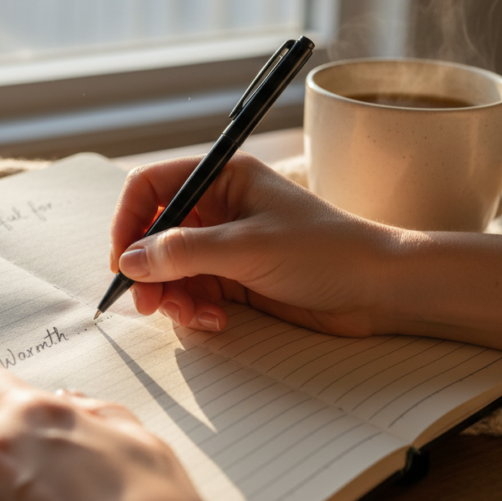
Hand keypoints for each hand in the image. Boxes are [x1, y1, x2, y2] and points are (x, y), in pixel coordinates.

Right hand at [109, 153, 404, 336]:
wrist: (378, 288)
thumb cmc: (325, 251)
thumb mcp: (247, 247)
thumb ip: (184, 253)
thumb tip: (131, 261)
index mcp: (223, 178)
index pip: (151, 186)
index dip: (129, 220)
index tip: (123, 260)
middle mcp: (219, 207)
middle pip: (156, 233)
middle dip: (149, 270)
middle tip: (149, 304)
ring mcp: (226, 245)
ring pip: (172, 269)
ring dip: (173, 296)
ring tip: (194, 316)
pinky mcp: (237, 278)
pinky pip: (195, 292)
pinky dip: (196, 310)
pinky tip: (217, 322)